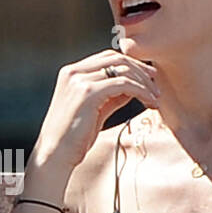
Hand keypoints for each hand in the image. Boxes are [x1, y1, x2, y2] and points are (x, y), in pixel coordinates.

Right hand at [30, 50, 158, 172]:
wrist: (55, 154)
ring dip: (143, 82)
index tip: (147, 77)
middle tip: (156, 84)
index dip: (130, 64)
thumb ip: (111, 96)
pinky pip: (123, 84)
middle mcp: (74, 72)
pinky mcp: (88, 93)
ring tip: (155, 98)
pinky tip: (149, 102)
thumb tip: (133, 87)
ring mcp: (79, 80)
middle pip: (116, 58)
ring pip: (122, 70)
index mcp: (72, 73)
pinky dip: (141, 91)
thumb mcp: (94, 111)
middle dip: (140, 69)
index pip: (107, 57)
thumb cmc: (74, 137)